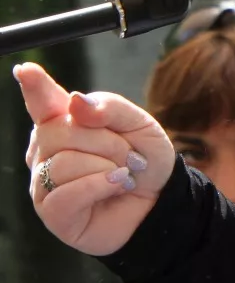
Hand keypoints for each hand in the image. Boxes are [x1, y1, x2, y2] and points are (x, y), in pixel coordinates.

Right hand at [14, 62, 174, 256]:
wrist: (160, 199)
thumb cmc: (143, 159)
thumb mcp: (139, 124)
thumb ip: (109, 108)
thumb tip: (74, 103)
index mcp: (64, 122)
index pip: (44, 101)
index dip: (35, 86)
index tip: (26, 71)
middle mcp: (46, 150)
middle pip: (61, 131)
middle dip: (107, 142)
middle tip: (128, 156)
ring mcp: (44, 182)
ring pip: (65, 162)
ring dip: (108, 166)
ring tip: (122, 175)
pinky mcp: (52, 211)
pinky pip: (67, 193)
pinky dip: (101, 186)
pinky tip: (116, 186)